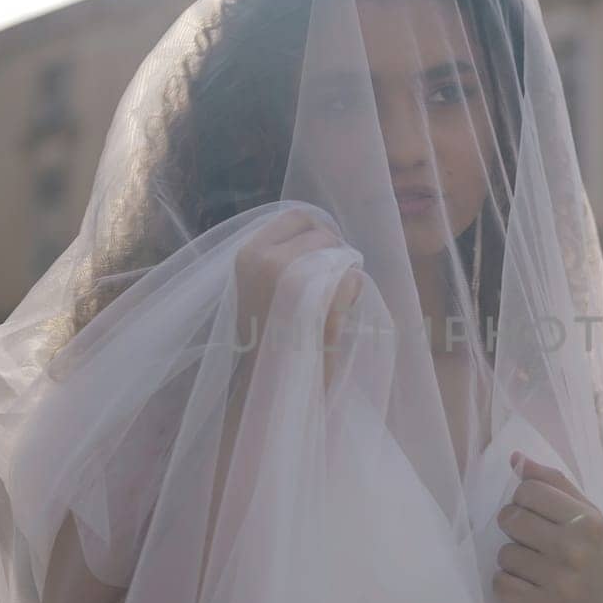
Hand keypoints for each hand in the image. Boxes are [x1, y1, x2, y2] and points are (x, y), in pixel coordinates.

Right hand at [232, 210, 360, 382]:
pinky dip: (355, 291)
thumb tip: (318, 232)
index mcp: (248, 253)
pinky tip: (343, 309)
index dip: (317, 232)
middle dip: (335, 252)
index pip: (297, 216)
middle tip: (333, 279)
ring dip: (347, 271)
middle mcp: (268, 261)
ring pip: (340, 253)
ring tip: (336, 297)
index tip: (323, 254)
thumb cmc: (266, 337)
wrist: (266, 386)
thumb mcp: (257, 285)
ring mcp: (294, 280)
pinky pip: (353, 279)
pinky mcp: (321, 304)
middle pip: (323, 233)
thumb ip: (278, 255)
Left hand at [493, 452, 602, 602]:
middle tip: (533, 541)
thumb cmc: (601, 565)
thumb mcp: (593, 521)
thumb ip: (556, 485)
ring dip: (513, 560)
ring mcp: (558, 582)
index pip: (529, 490)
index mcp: (590, 522)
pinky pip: (500, 584)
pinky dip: (508, 585)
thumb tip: (516, 459)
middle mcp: (575, 549)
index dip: (524, 499)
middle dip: (514, 527)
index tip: (534, 513)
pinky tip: (530, 588)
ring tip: (537, 568)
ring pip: (503, 553)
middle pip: (510, 518)